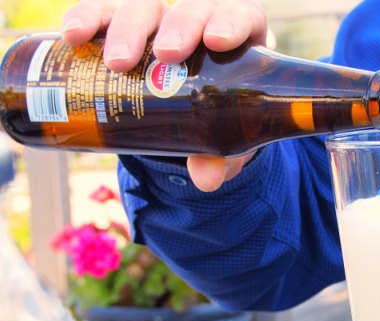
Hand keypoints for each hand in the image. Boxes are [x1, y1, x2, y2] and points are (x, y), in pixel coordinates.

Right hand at [60, 0, 266, 190]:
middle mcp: (199, 21)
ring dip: (129, 29)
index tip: (216, 41)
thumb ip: (219, 156)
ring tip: (118, 62)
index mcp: (237, 39)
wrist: (186, 118)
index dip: (230, 22)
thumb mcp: (221, 139)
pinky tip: (73, 35)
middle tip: (165, 56)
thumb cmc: (216, 120)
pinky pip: (103, 13)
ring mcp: (159, 21)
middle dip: (177, 28)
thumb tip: (205, 179)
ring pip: (145, 9)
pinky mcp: (122, 25)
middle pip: (189, 10)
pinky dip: (87, 19)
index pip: (239, 18)